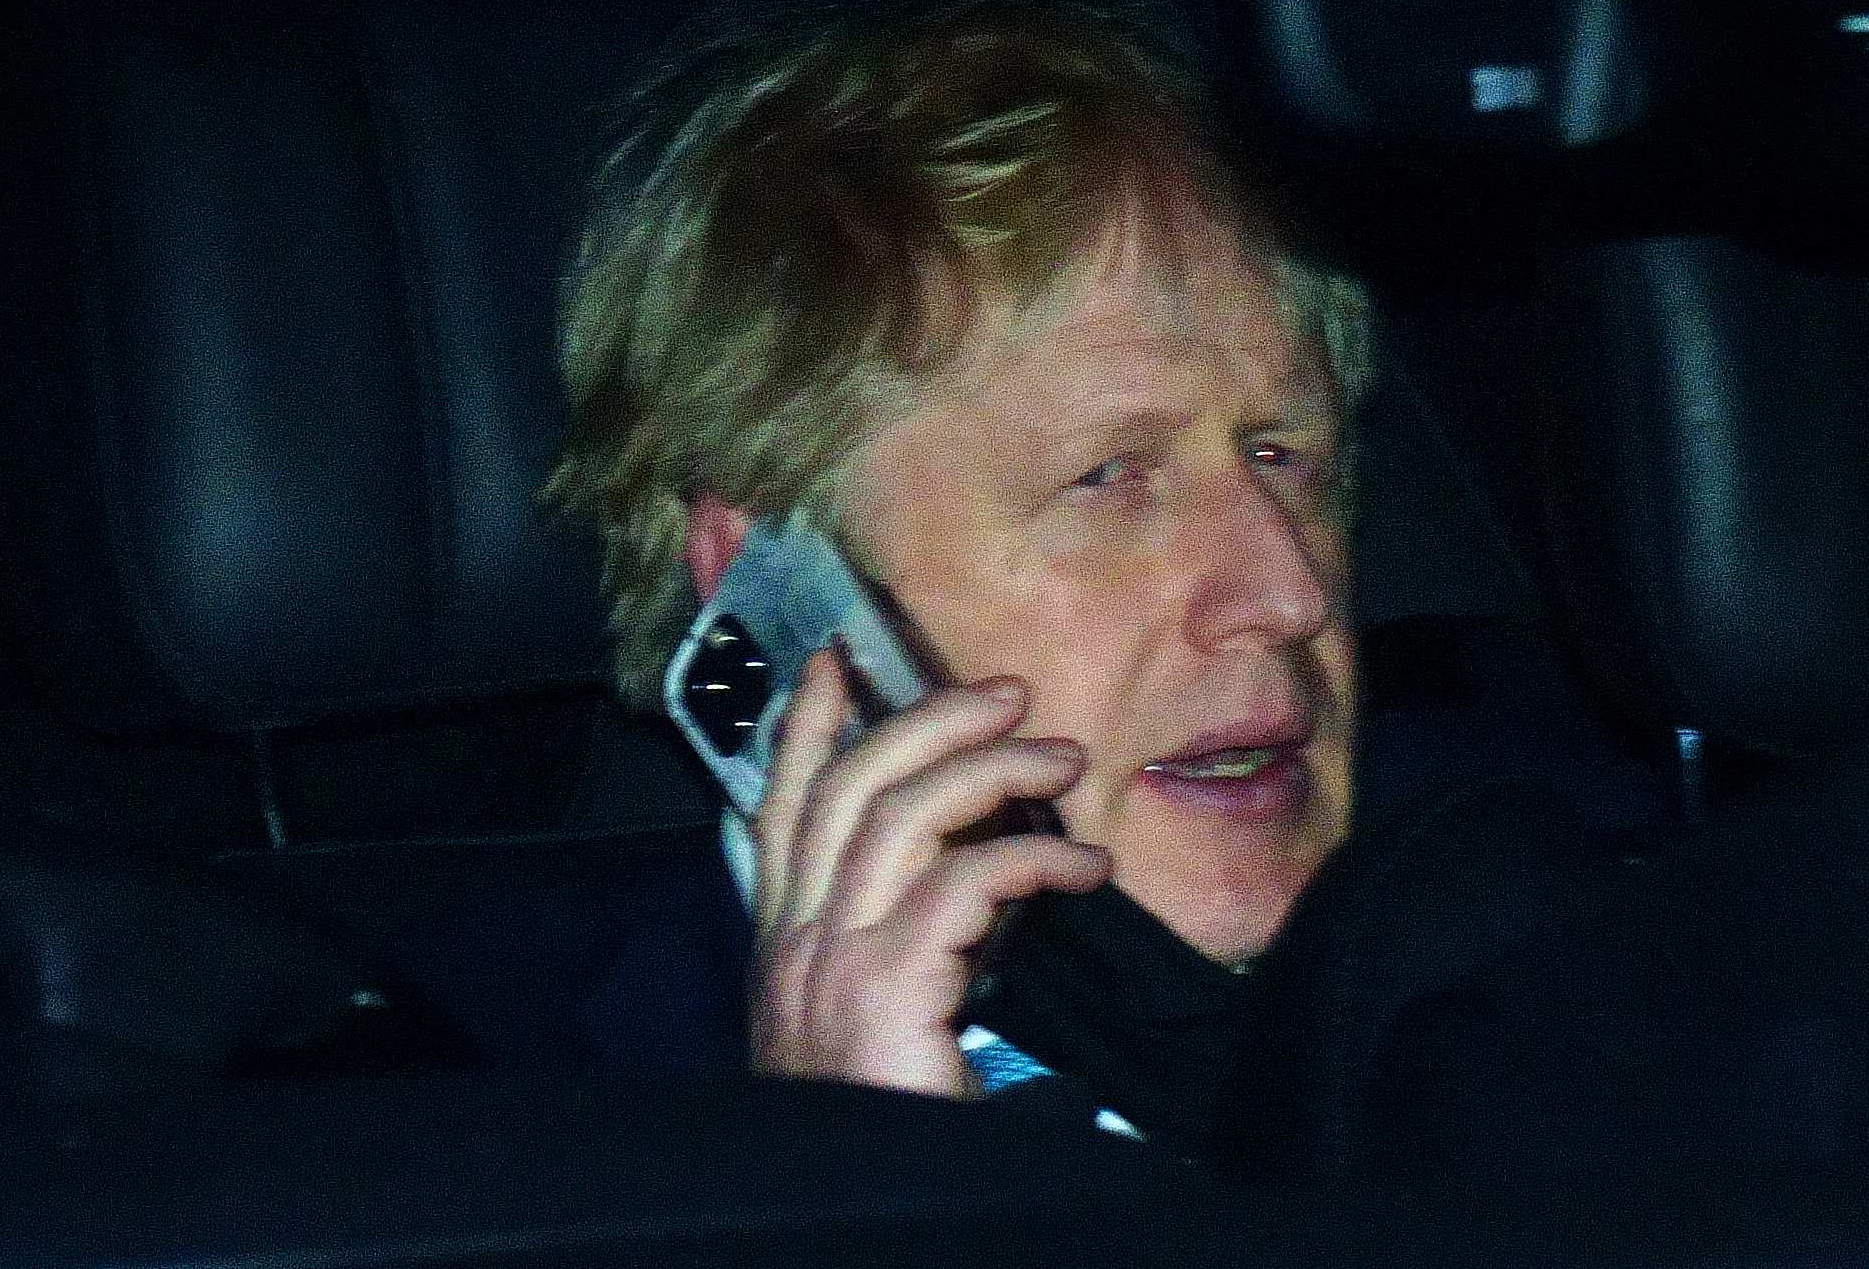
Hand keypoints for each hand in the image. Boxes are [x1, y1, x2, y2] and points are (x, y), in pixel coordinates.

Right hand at [748, 648, 1111, 1097]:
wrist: (866, 1209)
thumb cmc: (882, 1127)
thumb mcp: (862, 1026)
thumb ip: (881, 950)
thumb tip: (950, 884)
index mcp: (784, 945)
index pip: (782, 807)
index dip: (805, 726)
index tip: (834, 660)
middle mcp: (794, 940)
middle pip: (850, 787)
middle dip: (927, 719)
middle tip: (1004, 691)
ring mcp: (830, 960)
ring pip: (902, 814)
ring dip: (991, 769)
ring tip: (1062, 758)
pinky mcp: (884, 988)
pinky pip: (966, 883)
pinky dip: (1033, 857)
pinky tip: (1086, 866)